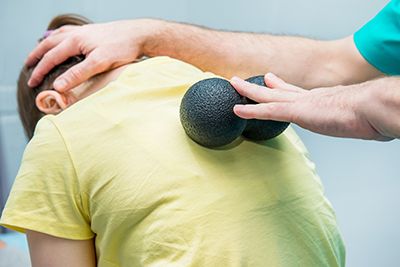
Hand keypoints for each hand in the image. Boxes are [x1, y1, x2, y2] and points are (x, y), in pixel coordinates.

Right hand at [26, 19, 158, 91]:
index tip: (32, 83)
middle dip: (37, 57)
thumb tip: (58, 86)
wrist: (139, 34)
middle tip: (28, 67)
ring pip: (57, 37)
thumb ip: (78, 74)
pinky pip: (69, 33)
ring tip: (39, 53)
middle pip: (49, 44)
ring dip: (46, 46)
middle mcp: (76, 34)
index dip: (40, 71)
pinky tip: (62, 41)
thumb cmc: (122, 48)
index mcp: (75, 41)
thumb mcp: (99, 63)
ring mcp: (84, 31)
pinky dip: (59, 38)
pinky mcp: (92, 32)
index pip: (51, 57)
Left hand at [230, 73, 393, 140]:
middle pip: (278, 91)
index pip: (295, 92)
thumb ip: (353, 119)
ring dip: (249, 91)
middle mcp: (307, 98)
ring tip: (234, 84)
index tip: (270, 81)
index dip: (280, 86)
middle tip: (244, 79)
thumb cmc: (370, 115)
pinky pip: (267, 111)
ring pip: (268, 96)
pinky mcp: (296, 112)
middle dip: (261, 85)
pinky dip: (251, 110)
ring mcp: (300, 104)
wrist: (372, 108)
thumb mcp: (358, 118)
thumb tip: (366, 126)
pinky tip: (237, 109)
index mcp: (321, 100)